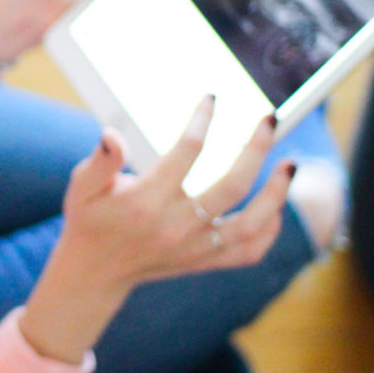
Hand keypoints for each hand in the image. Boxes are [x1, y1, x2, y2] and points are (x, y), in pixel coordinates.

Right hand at [62, 96, 291, 285]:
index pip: (187, 152)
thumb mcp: (83, 186)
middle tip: (270, 119)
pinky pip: (249, 251)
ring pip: (251, 222)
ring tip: (291, 163)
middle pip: (233, 185)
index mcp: (147, 201)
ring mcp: (195, 247)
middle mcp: (176, 226)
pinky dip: (269, 231)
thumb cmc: (90, 219)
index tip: (212, 99)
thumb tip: (112, 136)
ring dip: (277, 193)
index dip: (203, 121)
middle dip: (256, 148)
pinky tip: (276, 207)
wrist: (95, 272)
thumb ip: (101, 160)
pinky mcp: (204, 261)